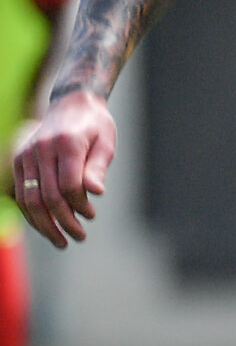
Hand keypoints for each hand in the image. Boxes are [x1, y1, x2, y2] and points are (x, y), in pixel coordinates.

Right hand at [13, 89, 117, 247]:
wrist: (71, 104)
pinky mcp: (19, 160)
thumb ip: (97, 167)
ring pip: (29, 199)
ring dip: (44, 224)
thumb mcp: (106, 143)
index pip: (69, 186)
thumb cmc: (95, 126)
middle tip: (78, 238)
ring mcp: (26, 155)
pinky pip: (21, 192)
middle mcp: (41, 149)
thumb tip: (96, 192)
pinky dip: (32, 213)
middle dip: (62, 222)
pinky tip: (46, 226)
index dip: (80, 206)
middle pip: (46, 196)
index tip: (92, 215)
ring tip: (61, 241)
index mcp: (66, 144)